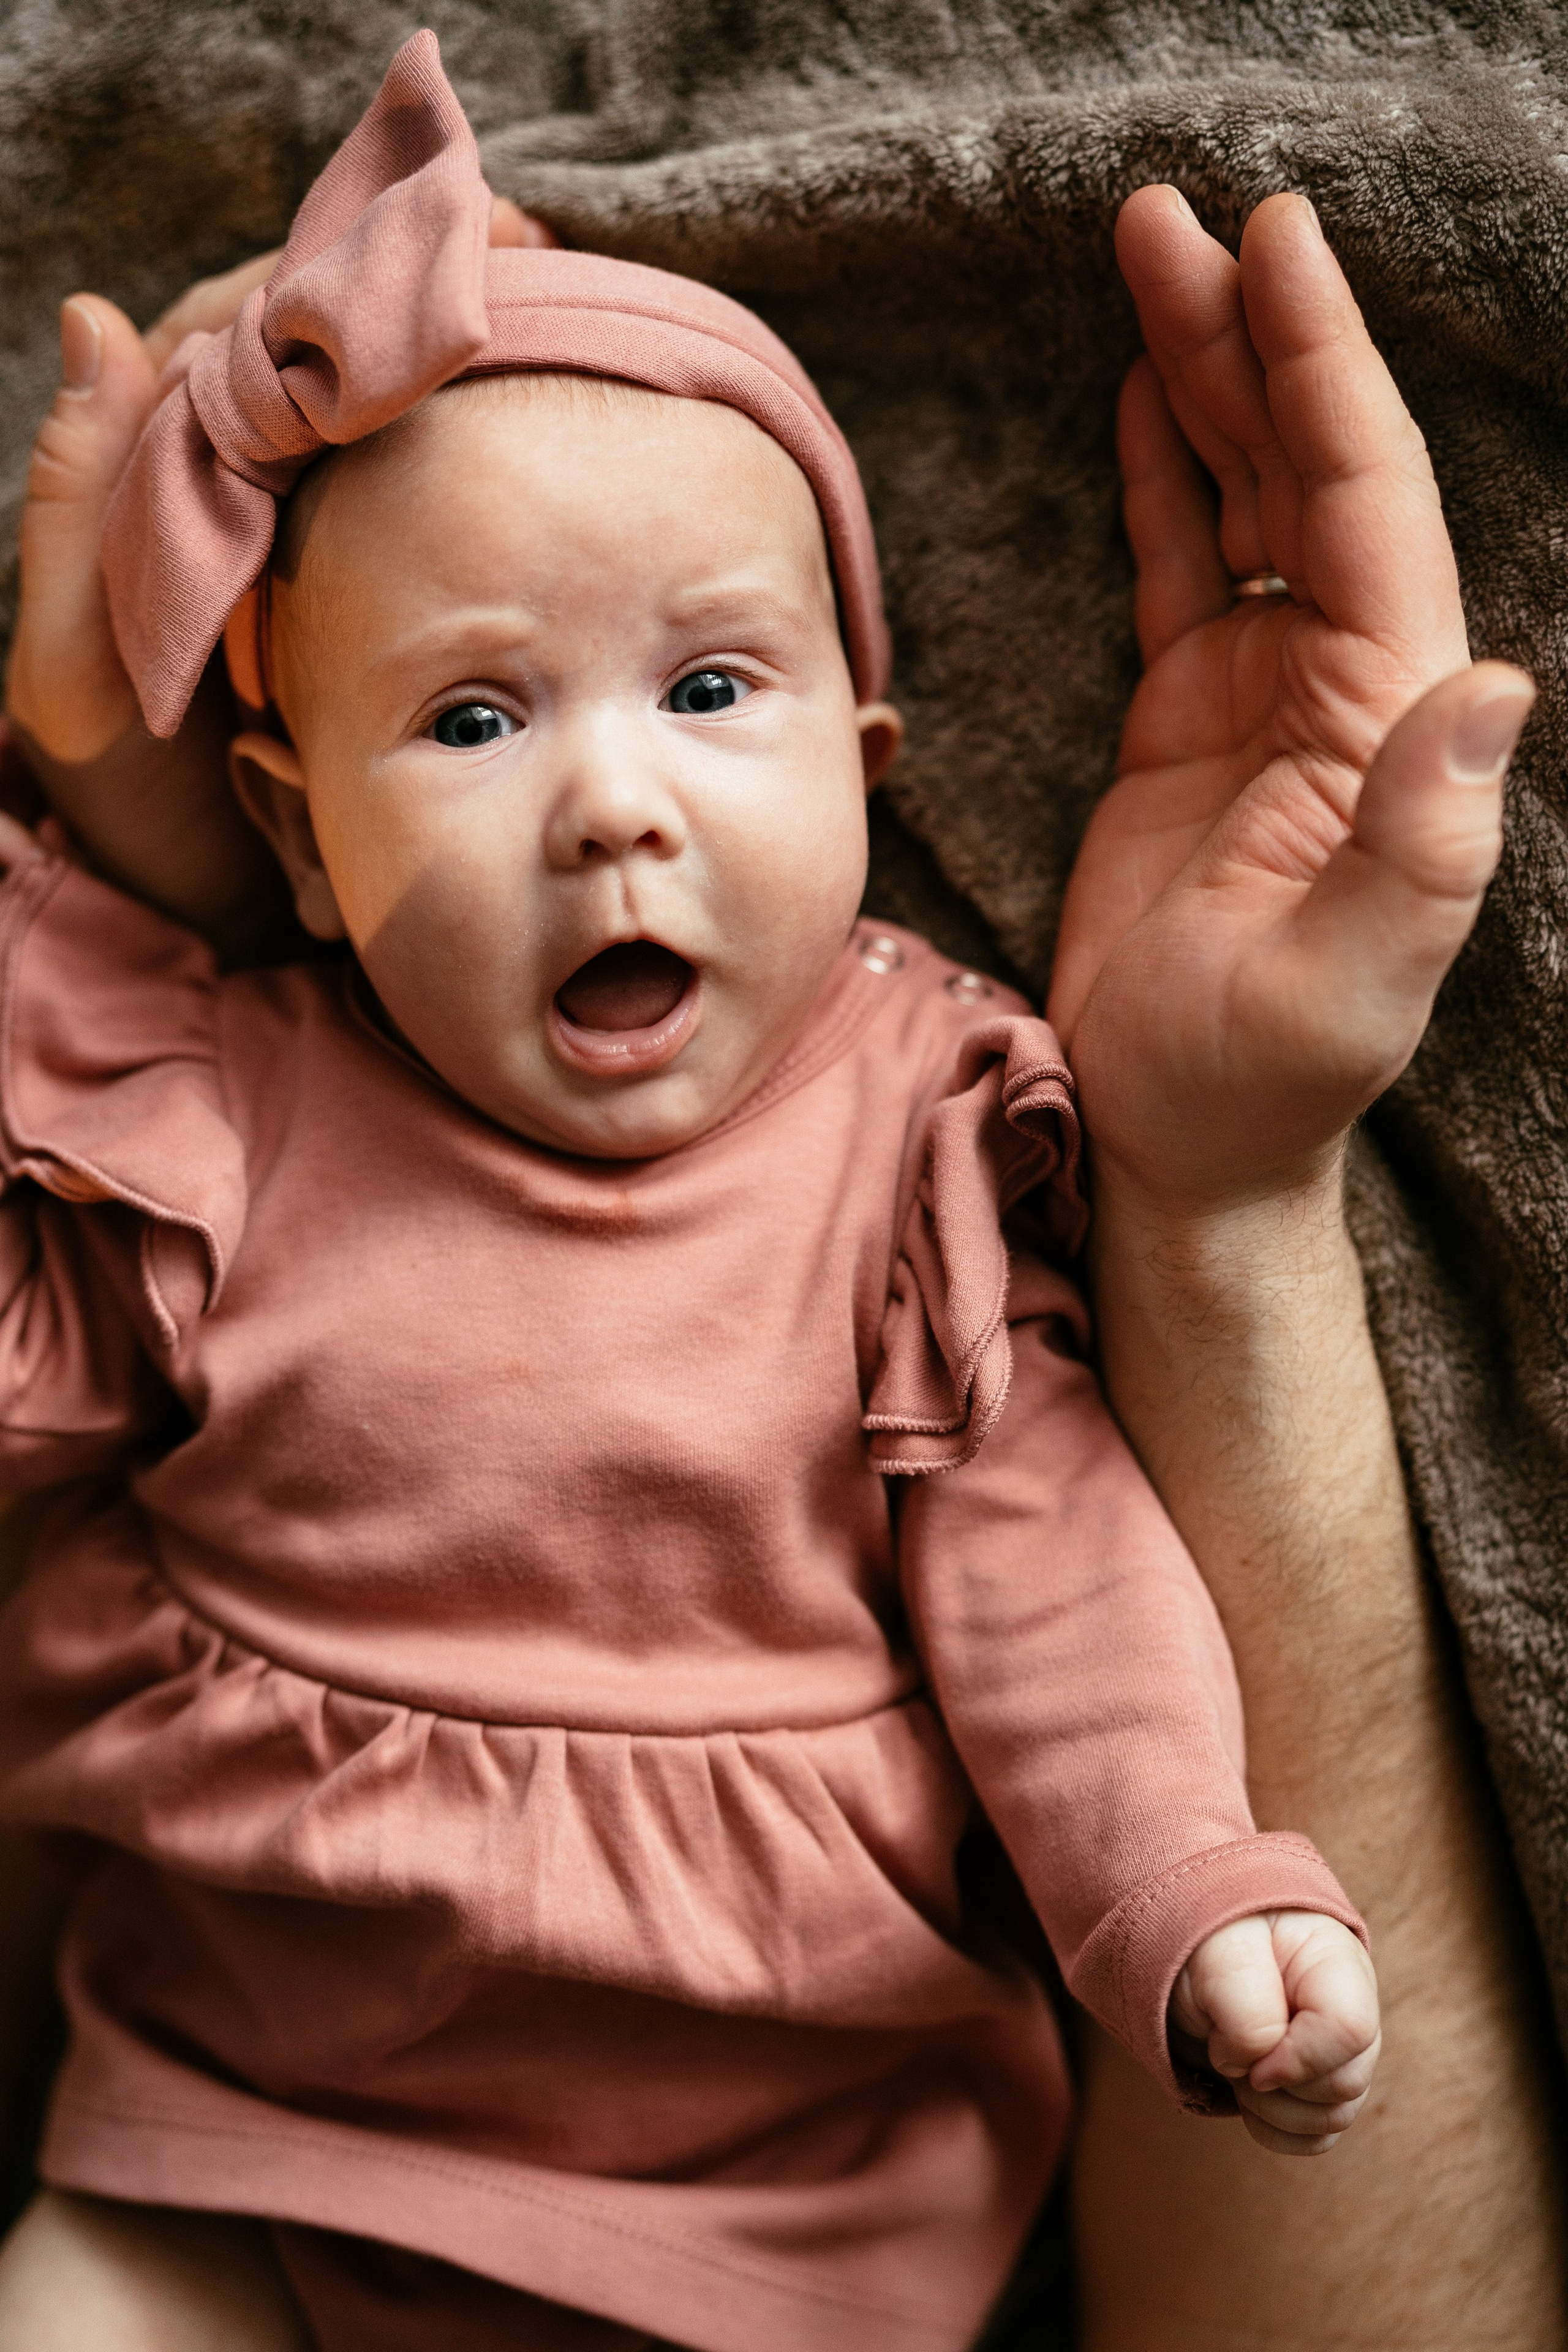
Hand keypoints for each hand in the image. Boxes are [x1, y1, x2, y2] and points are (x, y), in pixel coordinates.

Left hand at [2, 198, 546, 946]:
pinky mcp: (363, 612)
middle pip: (328, 355)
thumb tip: (94, 314)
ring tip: (575, 323)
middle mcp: (234, 497)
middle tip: (546, 263)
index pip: (244, 326)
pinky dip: (483, 467)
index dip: (339, 269)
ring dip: (468, 364)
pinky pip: (422, 514)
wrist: (193, 928)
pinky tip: (555, 445)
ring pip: (383, 425)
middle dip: (430, 291)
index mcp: (155, 484)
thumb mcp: (77, 674)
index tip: (456, 243)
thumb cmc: (124, 814)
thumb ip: (82, 513)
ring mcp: (304, 552)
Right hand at [1048, 188, 1533, 1214]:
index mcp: (1391, 716)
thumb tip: (1492, 684)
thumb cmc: (1262, 1077)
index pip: (1364, 502)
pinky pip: (1182, 564)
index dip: (1321, 367)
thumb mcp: (1355, 979)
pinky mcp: (1186, 719)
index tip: (1274, 244)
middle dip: (1246, 335)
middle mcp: (1342, 680)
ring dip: (1199, 378)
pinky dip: (1163, 475)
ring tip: (1148, 256)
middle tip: (1173, 213)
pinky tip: (1140, 395)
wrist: (1179, 1137)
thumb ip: (1425, 839)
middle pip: (1302, 467)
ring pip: (1241, 495)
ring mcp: (1264, 692)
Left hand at [1170, 1910, 1379, 2155]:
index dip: (1298, 2058)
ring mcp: (1338, 2052)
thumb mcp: (1218, 1956)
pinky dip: (1273, 2130)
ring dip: (1272, 2110)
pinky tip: (1244, 2093)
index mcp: (1336, 1961)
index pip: (1350, 2029)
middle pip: (1347, 2084)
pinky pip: (1316, 2138)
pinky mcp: (1317, 2087)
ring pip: (1334, 2118)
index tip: (1248, 2056)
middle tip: (1228, 2054)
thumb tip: (1261, 2071)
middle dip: (1277, 2085)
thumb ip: (1248, 2011)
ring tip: (1234, 2069)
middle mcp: (1350, 2008)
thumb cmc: (1207, 1940)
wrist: (1187, 1950)